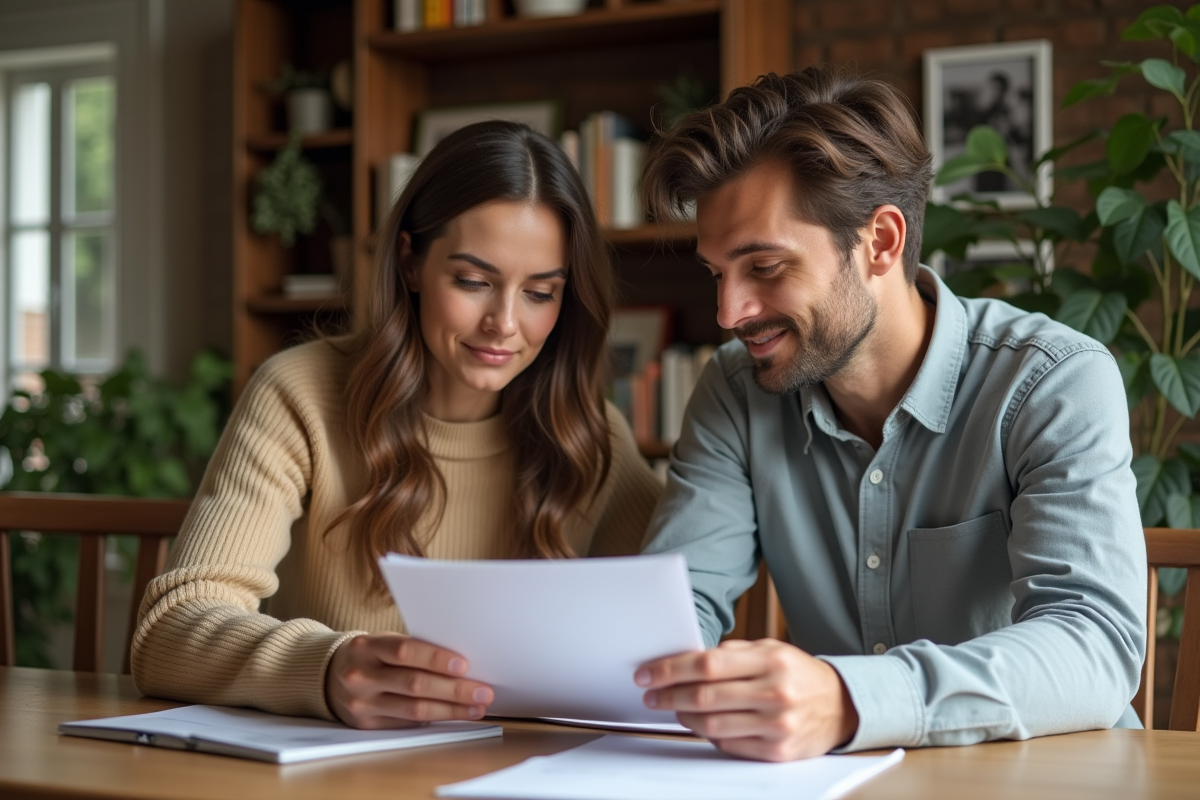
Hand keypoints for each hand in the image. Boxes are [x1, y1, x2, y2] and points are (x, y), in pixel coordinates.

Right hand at [325, 633, 494, 728]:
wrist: (329, 676)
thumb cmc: (370, 655)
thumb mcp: (383, 642)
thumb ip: (413, 650)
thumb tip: (460, 664)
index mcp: (367, 647)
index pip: (405, 651)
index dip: (436, 659)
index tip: (464, 665)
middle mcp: (361, 676)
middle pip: (414, 684)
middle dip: (454, 689)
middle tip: (482, 691)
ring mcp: (362, 703)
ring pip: (414, 709)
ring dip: (451, 709)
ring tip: (476, 707)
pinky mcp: (367, 724)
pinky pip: (406, 724)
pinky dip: (435, 719)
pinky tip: (454, 715)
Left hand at [635, 639, 858, 760]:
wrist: (842, 705)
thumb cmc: (798, 674)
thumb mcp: (771, 650)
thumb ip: (731, 653)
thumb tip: (685, 659)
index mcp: (770, 661)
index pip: (707, 664)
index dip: (671, 669)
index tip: (647, 673)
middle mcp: (774, 693)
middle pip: (705, 695)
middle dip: (668, 694)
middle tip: (650, 694)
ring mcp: (776, 725)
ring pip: (712, 724)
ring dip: (684, 716)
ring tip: (674, 707)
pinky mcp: (777, 751)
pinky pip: (729, 745)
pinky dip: (708, 735)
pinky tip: (701, 723)